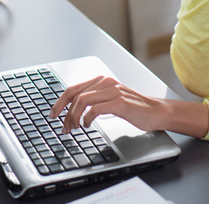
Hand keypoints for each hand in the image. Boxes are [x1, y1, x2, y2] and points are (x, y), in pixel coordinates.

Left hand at [49, 76, 164, 133]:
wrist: (155, 111)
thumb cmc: (133, 108)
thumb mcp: (110, 100)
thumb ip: (95, 100)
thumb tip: (73, 110)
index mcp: (102, 80)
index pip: (74, 88)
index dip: (60, 102)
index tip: (53, 114)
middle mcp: (106, 82)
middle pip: (74, 94)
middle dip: (64, 111)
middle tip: (62, 125)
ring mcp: (113, 91)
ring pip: (82, 101)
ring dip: (74, 117)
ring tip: (75, 128)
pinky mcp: (119, 102)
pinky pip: (95, 109)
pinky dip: (87, 119)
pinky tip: (88, 126)